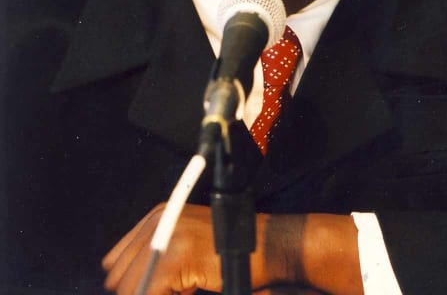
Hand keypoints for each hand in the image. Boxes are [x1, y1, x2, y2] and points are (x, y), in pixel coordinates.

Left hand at [103, 203, 256, 294]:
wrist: (272, 246)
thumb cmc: (235, 251)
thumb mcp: (188, 245)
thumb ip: (156, 259)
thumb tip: (126, 287)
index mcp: (158, 216)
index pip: (116, 262)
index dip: (134, 284)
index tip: (163, 289)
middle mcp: (158, 221)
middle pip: (116, 278)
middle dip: (142, 292)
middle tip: (179, 290)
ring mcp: (166, 237)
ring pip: (128, 289)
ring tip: (187, 289)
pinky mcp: (175, 257)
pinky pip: (147, 293)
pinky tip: (193, 290)